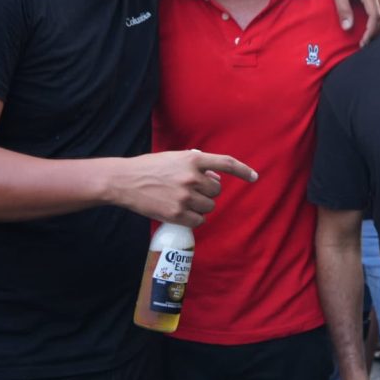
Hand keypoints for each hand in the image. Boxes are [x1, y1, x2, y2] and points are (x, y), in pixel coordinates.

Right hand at [110, 150, 256, 226]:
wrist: (124, 181)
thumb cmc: (150, 167)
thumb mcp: (175, 158)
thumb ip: (197, 164)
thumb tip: (216, 177)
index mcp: (193, 159)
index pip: (226, 164)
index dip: (243, 170)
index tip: (254, 177)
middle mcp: (191, 177)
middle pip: (216, 192)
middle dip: (207, 193)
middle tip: (190, 191)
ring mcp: (184, 196)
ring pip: (209, 207)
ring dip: (201, 207)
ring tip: (183, 201)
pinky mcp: (176, 214)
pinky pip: (199, 221)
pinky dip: (194, 219)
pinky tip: (182, 213)